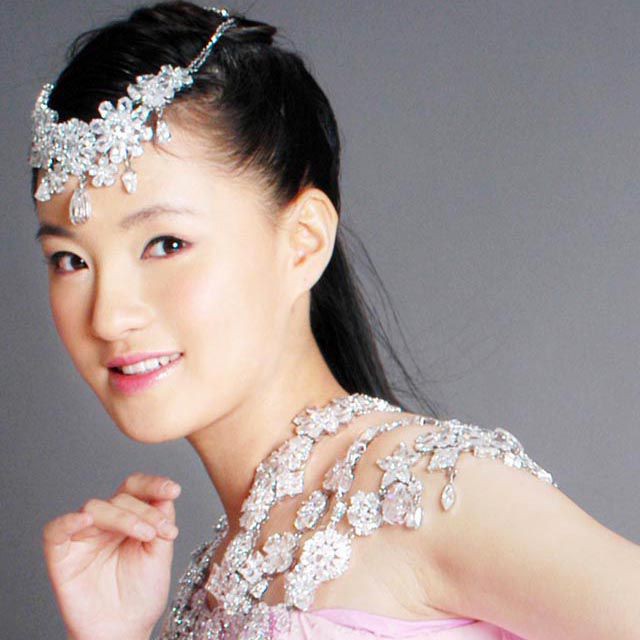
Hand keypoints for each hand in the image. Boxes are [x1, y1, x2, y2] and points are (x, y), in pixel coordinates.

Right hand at [43, 472, 181, 639]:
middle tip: (161, 531)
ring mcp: (83, 537)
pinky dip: (68, 521)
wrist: (125, 630)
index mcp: (129, 517)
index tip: (173, 490)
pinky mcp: (61, 555)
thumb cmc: (142, 593)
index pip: (135, 488)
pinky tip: (85, 520)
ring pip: (96, 507)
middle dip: (145, 511)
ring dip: (124, 517)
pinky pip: (56, 530)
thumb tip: (166, 494)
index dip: (153, 484)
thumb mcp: (161, 552)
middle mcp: (105, 523)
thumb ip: (162, 521)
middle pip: (120, 497)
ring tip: (146, 535)